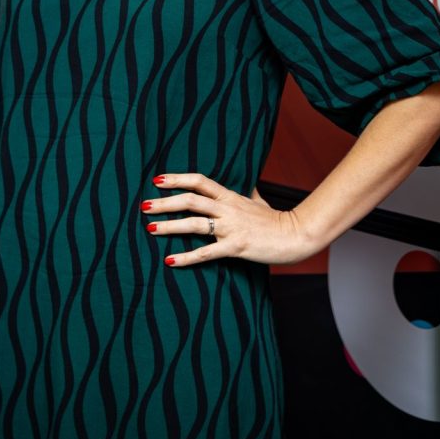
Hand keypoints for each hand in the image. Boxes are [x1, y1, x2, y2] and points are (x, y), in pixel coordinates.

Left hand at [140, 172, 306, 266]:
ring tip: (151, 228)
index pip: (199, 181)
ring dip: (170, 226)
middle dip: (165, 202)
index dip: (178, 178)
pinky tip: (170, 260)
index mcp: (230, 196)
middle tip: (144, 205)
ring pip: (194, 224)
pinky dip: (186, 257)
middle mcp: (228, 208)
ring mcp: (231, 227)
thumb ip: (247, 193)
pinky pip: (206, 252)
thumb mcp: (259, 200)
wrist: (295, 235)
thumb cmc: (276, 220)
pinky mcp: (236, 247)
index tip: (158, 180)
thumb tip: (247, 184)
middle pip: (191, 200)